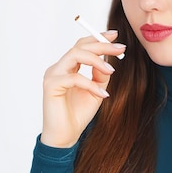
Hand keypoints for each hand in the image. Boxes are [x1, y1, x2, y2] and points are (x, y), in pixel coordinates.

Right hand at [41, 31, 125, 147]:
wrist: (65, 136)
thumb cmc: (78, 114)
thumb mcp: (96, 92)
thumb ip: (101, 76)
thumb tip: (109, 62)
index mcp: (68, 68)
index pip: (82, 46)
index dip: (98, 38)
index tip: (116, 36)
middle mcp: (58, 68)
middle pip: (79, 46)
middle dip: (101, 45)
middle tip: (120, 48)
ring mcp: (53, 75)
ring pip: (74, 55)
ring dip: (96, 60)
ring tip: (112, 71)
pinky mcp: (51, 86)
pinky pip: (74, 78)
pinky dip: (91, 84)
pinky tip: (103, 94)